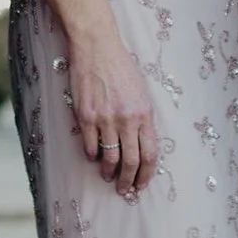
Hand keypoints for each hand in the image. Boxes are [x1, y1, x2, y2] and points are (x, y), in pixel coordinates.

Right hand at [62, 23, 158, 197]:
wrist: (97, 47)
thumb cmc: (121, 67)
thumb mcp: (141, 92)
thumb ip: (143, 118)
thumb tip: (141, 144)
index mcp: (145, 113)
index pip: (151, 154)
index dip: (146, 174)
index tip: (142, 184)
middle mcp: (127, 119)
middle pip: (131, 161)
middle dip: (128, 181)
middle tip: (125, 190)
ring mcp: (106, 119)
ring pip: (110, 158)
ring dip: (109, 172)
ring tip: (108, 177)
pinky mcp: (86, 116)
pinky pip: (89, 146)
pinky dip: (92, 156)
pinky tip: (93, 157)